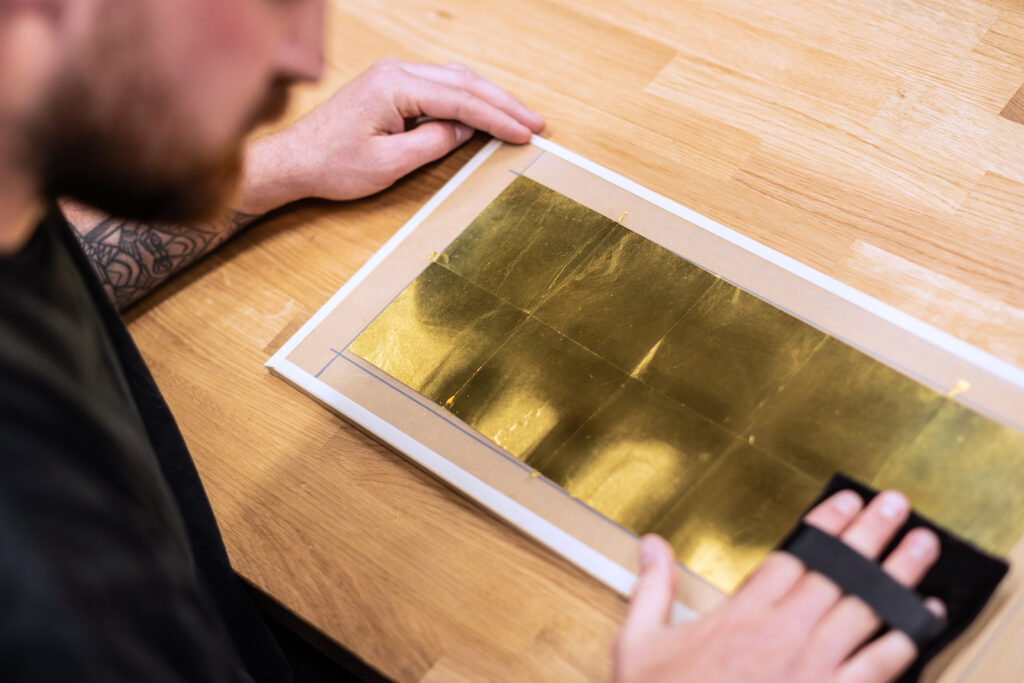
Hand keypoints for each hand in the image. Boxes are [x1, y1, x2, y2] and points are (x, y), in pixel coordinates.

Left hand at [235, 58, 544, 213]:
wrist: (293, 161)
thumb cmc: (332, 165)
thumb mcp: (389, 165)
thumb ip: (434, 143)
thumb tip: (466, 130)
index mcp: (395, 86)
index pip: (461, 100)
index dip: (498, 118)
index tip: (526, 132)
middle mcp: (396, 71)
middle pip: (464, 82)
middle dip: (503, 103)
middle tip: (536, 123)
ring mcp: (393, 75)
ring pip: (454, 79)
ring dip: (488, 98)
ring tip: (519, 118)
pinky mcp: (390, 86)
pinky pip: (439, 85)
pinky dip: (466, 98)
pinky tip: (483, 113)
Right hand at [613, 490, 944, 682]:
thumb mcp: (640, 641)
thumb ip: (653, 588)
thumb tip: (651, 544)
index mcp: (740, 616)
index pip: (793, 556)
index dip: (825, 525)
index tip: (845, 502)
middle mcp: (780, 633)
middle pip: (836, 571)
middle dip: (870, 533)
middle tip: (895, 505)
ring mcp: (810, 667)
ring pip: (864, 607)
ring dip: (897, 573)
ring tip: (921, 544)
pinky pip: (877, 664)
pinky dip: (904, 637)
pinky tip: (925, 616)